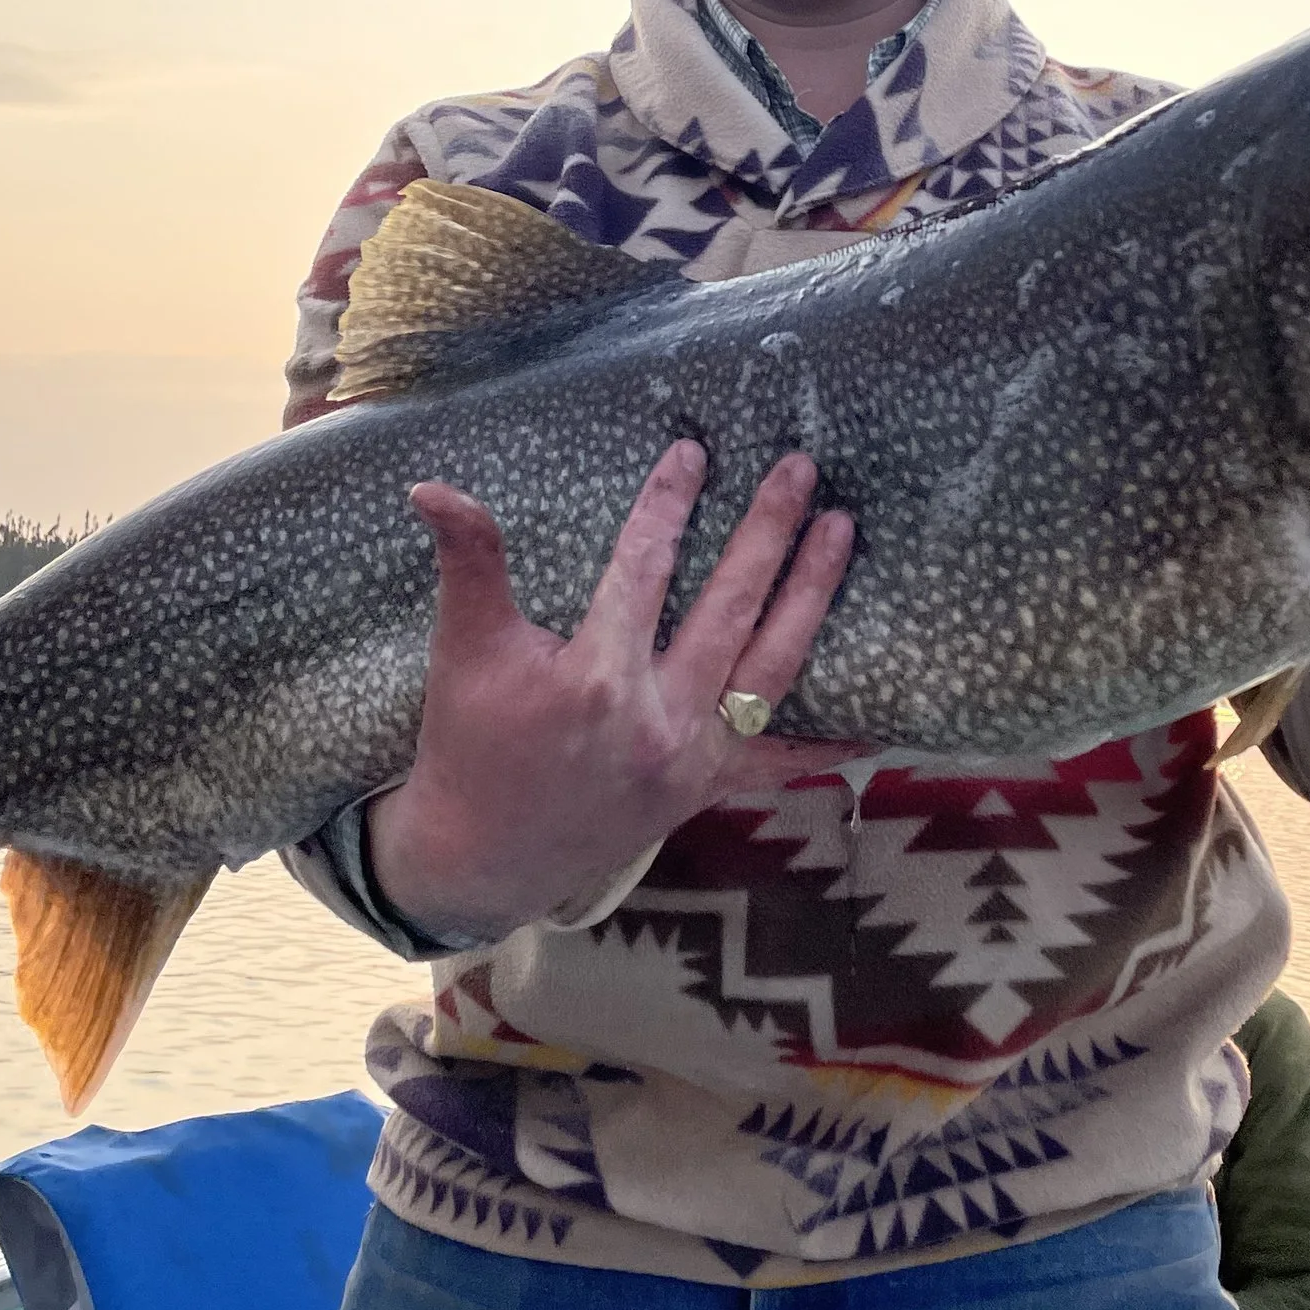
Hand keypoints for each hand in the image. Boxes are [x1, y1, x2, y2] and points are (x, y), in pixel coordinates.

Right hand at [364, 442, 855, 943]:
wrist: (482, 857)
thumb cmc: (470, 744)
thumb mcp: (463, 649)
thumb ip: (468, 563)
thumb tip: (431, 486)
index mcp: (596, 679)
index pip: (643, 570)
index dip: (669, 505)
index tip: (696, 452)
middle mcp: (657, 718)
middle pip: (730, 607)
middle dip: (769, 533)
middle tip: (801, 468)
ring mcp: (693, 759)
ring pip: (771, 666)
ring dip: (811, 595)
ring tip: (840, 530)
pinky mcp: (708, 789)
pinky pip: (781, 762)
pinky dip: (829, 741)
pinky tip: (878, 714)